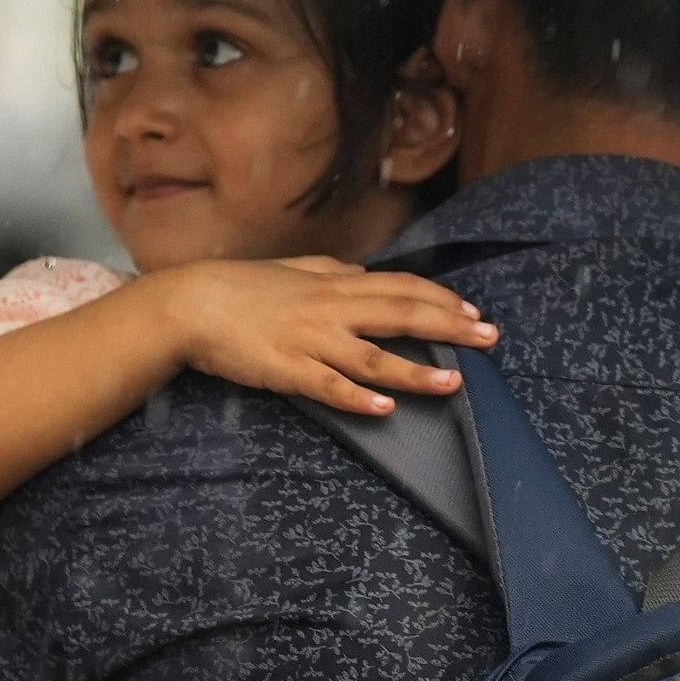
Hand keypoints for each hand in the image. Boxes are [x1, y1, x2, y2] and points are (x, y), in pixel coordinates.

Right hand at [140, 257, 498, 415]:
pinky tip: (384, 410)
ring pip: (372, 358)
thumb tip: (361, 273)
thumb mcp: (292, 270)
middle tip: (490, 338)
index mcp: (334, 286)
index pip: (401, 288)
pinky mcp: (286, 371)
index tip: (473, 312)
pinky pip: (327, 387)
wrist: (189, 304)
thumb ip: (330, 272)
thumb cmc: (239, 288)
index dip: (441, 300)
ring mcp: (310, 342)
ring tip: (453, 383)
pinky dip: (357, 398)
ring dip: (415, 372)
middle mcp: (330, 310)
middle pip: (401, 316)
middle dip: (450, 328)